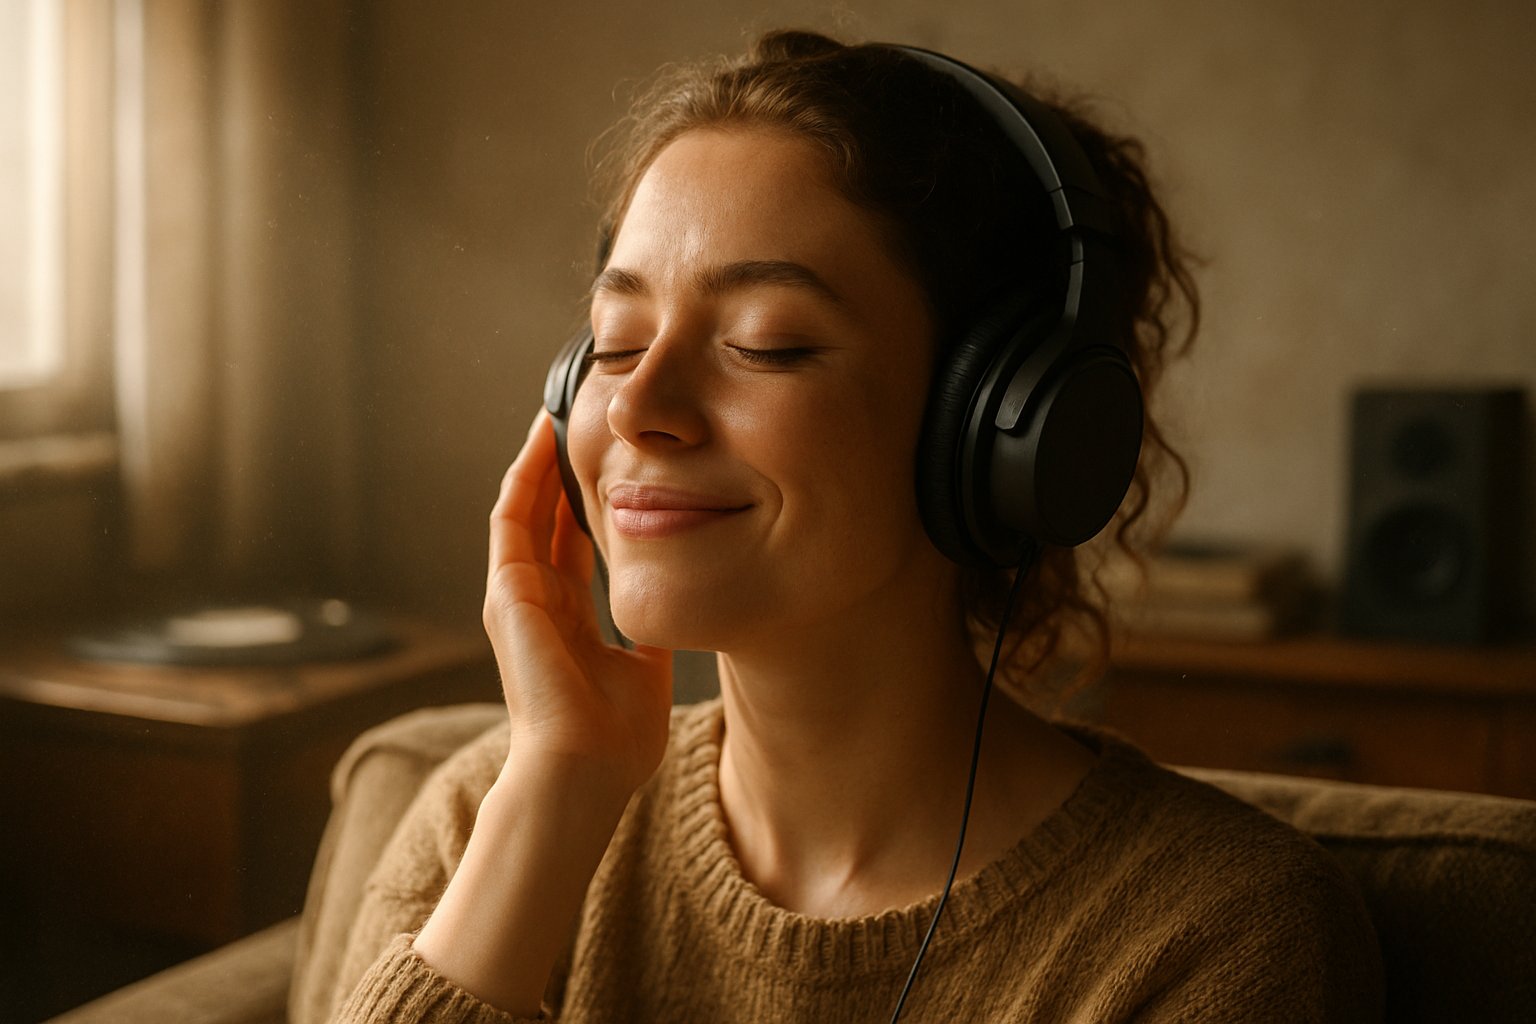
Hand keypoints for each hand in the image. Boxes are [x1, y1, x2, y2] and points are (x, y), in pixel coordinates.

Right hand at [484, 410, 673, 797]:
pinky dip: (525, 476)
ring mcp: (517, 595)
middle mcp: (538, 600)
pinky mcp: (506, 592)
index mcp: (568, 617)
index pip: (575, 542)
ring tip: (559, 411)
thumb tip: (677, 603)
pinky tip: (543, 438)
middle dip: (563, 468)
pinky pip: (511, 518)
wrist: (584, 771)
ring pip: (525, 507)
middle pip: (547, 516)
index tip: (613, 458)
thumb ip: (651, 632)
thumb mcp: (646, 668)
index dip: (590, 499)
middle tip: (586, 416)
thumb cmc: (614, 740)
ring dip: (539, 460)